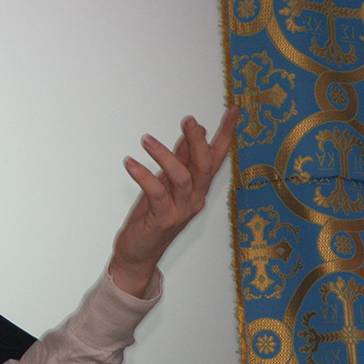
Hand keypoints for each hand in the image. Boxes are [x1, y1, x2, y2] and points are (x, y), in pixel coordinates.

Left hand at [109, 106, 237, 296]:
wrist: (138, 254)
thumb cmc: (152, 218)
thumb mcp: (166, 184)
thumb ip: (180, 160)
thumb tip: (192, 134)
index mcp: (199, 188)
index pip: (217, 157)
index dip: (226, 133)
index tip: (233, 109)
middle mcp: (196, 199)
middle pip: (206, 166)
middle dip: (199, 140)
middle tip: (188, 120)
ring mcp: (181, 211)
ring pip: (183, 178)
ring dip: (165, 155)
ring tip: (145, 139)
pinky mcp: (163, 220)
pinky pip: (157, 193)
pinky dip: (143, 175)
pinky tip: (130, 162)